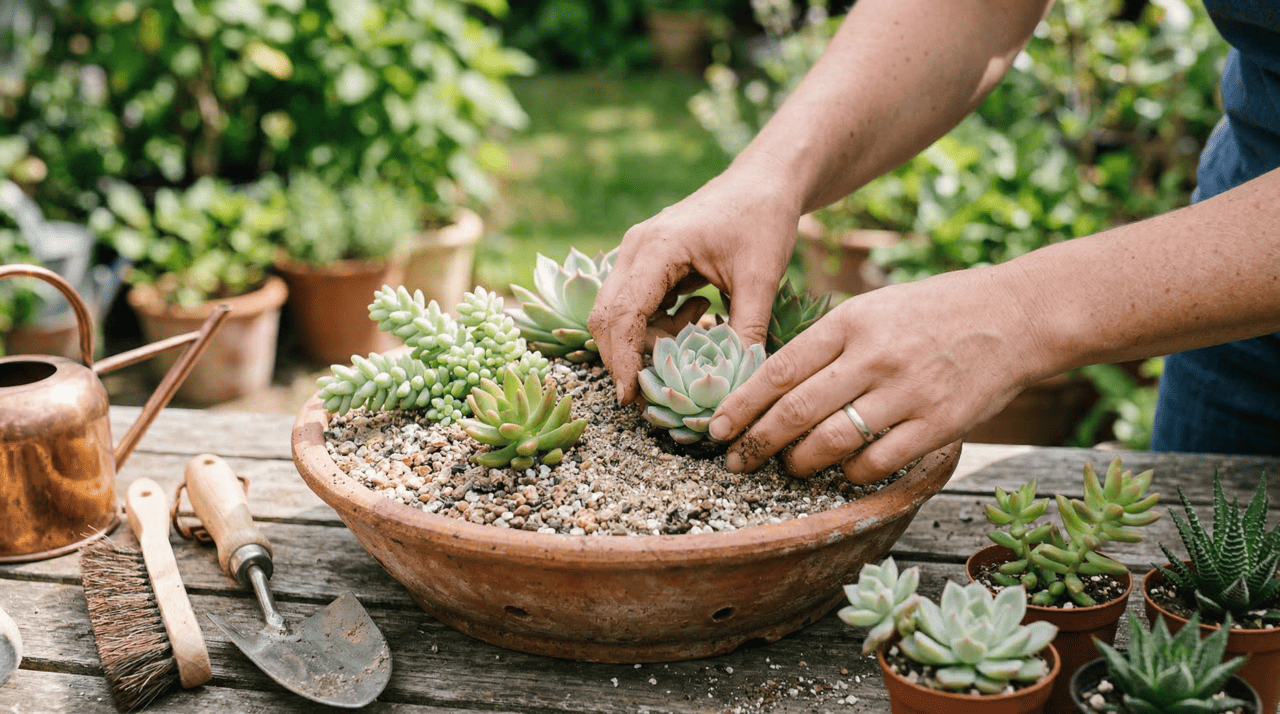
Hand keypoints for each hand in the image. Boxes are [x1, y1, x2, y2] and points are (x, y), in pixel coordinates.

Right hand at [590, 164, 801, 402]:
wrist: (765, 181)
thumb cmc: (763, 219)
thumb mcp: (762, 277)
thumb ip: (747, 330)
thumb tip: (740, 383)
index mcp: (656, 248)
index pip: (622, 314)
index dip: (623, 359)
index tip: (630, 397)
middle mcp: (635, 249)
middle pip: (607, 317)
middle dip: (625, 358)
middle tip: (651, 394)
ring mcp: (636, 254)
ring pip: (619, 314)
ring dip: (649, 340)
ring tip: (697, 333)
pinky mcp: (646, 262)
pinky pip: (636, 305)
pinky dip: (659, 324)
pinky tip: (699, 313)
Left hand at [707, 262, 1052, 482]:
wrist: (1014, 316)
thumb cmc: (933, 312)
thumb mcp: (873, 308)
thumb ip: (827, 343)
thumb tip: (771, 385)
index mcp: (849, 322)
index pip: (778, 371)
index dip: (740, 406)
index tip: (715, 430)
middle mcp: (873, 356)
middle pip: (795, 411)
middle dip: (756, 443)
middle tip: (736, 461)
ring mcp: (907, 392)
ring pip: (830, 442)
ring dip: (800, 463)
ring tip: (789, 466)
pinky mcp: (938, 424)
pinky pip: (876, 462)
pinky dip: (850, 472)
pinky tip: (843, 468)